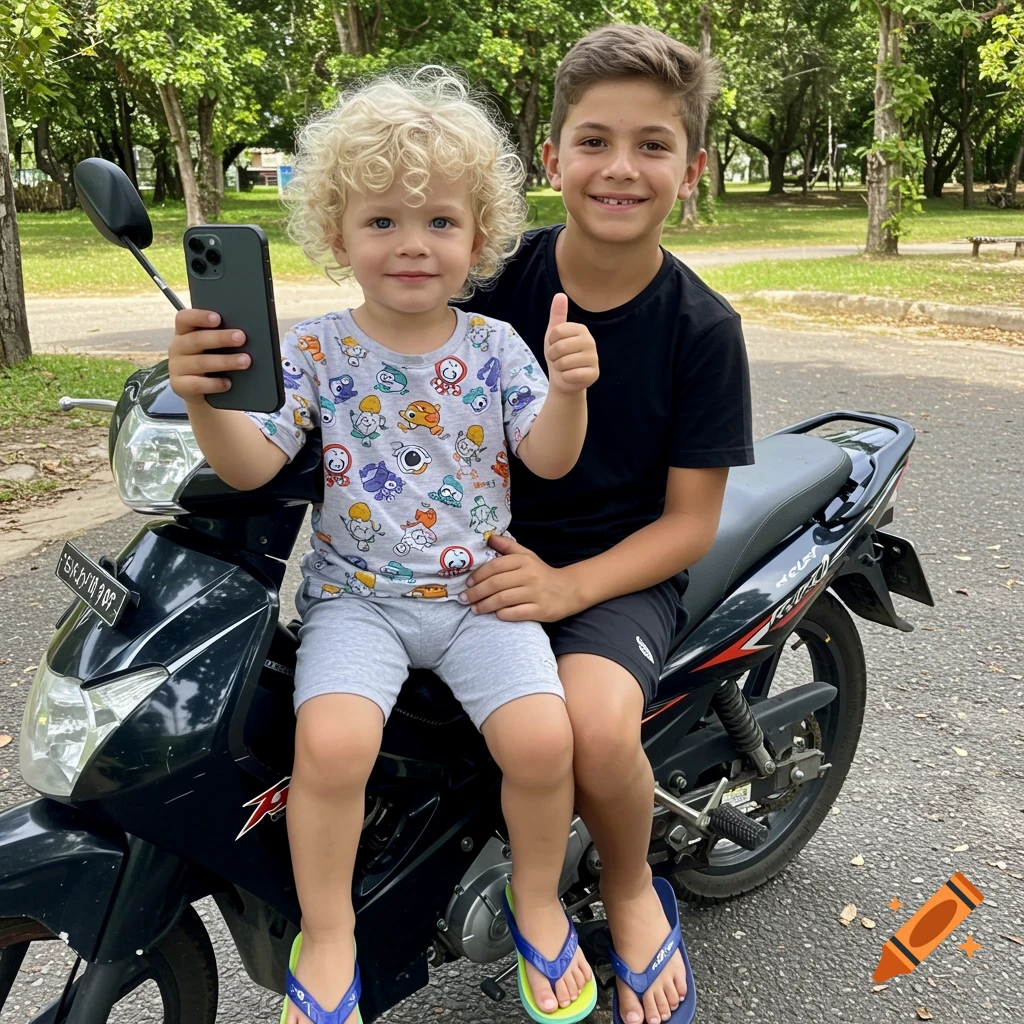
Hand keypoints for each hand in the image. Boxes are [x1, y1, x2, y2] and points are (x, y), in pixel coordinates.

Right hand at [168, 308, 248, 405]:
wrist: (202, 390)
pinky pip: (197, 384)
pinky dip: (214, 384)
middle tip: (242, 337)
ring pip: (201, 362)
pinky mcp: (179, 386)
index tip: (218, 318)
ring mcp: (176, 367)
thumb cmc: (213, 359)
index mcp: (184, 331)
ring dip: (225, 361)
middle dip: (220, 338)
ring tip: (245, 361)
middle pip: (196, 340)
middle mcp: (177, 347)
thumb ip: (226, 336)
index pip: (185, 318)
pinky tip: (228, 383)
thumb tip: (253, 334)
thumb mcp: (217, 347)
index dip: (200, 317)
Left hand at [458, 534, 581, 621]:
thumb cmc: (541, 573)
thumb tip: (489, 537)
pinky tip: (495, 615)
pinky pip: (516, 613)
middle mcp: (530, 575)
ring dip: (485, 605)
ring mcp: (535, 593)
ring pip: (503, 599)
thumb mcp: (527, 555)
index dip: (479, 575)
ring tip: (474, 609)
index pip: (495, 566)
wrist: (569, 590)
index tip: (468, 583)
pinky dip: (503, 614)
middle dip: (476, 592)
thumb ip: (507, 546)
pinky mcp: (540, 610)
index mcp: (524, 561)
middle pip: (496, 584)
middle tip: (464, 599)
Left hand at [543, 293, 598, 394]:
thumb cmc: (559, 355)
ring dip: (558, 367)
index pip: (556, 332)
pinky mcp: (593, 374)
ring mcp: (594, 358)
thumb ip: (558, 315)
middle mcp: (590, 341)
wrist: (564, 379)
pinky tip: (570, 376)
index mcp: (581, 329)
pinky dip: (565, 377)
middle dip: (552, 356)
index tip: (555, 346)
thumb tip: (560, 294)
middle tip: (558, 359)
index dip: (550, 342)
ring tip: (564, 367)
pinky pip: (571, 374)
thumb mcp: (554, 334)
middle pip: (559, 347)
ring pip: (564, 362)